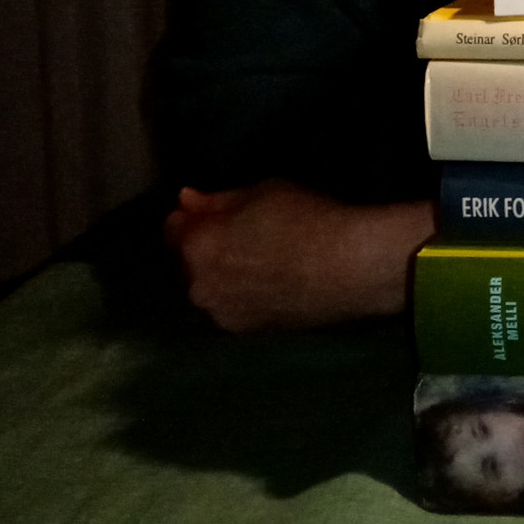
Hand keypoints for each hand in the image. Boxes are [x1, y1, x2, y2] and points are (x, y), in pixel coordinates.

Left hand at [163, 180, 435, 331]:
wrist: (350, 266)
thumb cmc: (307, 218)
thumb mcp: (263, 191)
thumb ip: (218, 200)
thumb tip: (186, 200)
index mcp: (196, 248)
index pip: (173, 228)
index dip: (194, 216)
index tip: (216, 209)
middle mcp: (198, 286)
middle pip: (189, 262)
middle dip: (205, 248)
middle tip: (241, 235)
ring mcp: (222, 314)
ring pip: (211, 288)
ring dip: (223, 274)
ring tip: (260, 261)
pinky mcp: (249, 332)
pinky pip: (233, 306)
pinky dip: (242, 294)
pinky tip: (271, 282)